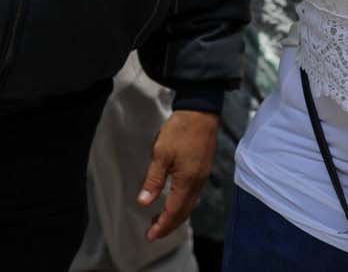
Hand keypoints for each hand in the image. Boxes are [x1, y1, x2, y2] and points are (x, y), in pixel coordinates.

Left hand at [137, 110, 217, 240]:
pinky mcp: (203, 169)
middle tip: (153, 233)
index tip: (150, 236)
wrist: (201, 111)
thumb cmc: (180, 131)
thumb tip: (144, 202)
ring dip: (176, 215)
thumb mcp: (161, 154)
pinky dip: (183, 205)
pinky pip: (193, 195)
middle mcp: (197, 182)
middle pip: (184, 211)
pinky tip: (174, 201)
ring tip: (160, 220)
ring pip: (190, 204)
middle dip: (169, 225)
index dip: (162, 225)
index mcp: (187, 181)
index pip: (174, 211)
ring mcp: (202, 176)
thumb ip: (153, 180)